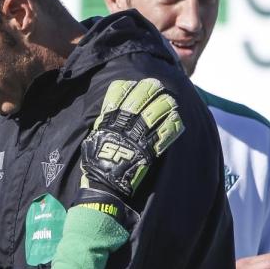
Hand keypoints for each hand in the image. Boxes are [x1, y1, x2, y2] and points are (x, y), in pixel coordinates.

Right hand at [74, 79, 183, 214]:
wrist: (104, 186)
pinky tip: (177, 119)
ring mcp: (137, 137)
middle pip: (138, 100)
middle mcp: (123, 126)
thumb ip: (102, 126)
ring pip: (153, 114)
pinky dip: (171, 126)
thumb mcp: (92, 140)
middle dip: (148, 90)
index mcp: (108, 122)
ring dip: (164, 104)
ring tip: (170, 100)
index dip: (127, 88)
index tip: (133, 83)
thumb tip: (108, 115)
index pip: (116, 97)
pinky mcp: (149, 150)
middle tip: (157, 85)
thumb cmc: (95, 165)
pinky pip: (163, 135)